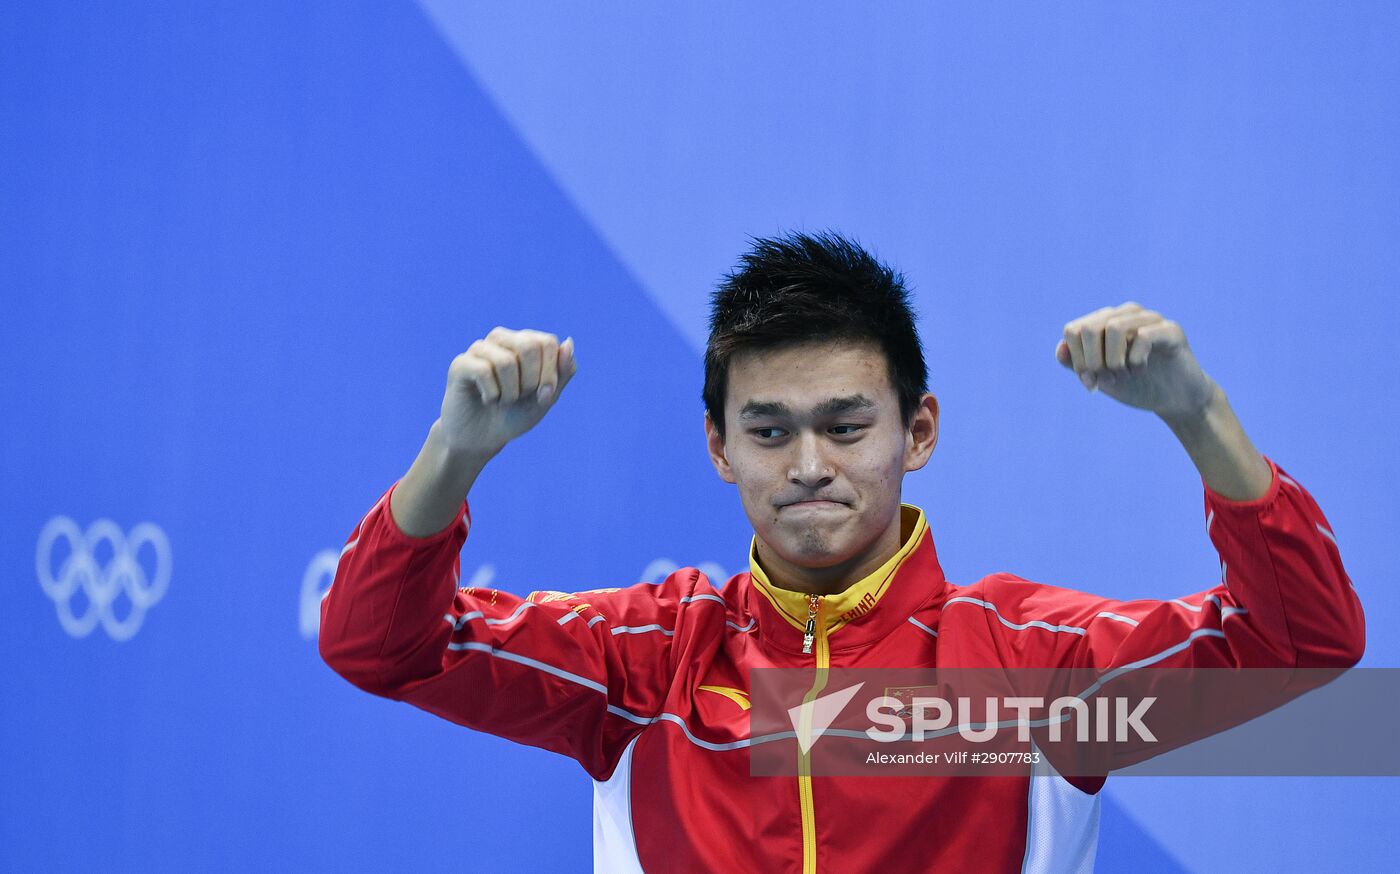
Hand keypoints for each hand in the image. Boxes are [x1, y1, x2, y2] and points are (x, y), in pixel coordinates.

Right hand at [439, 327, 577, 455]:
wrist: (482, 439)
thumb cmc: (515, 415)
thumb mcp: (547, 398)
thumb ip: (562, 372)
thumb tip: (568, 342)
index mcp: (526, 342)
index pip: (547, 342)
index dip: (551, 373)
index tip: (544, 395)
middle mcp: (503, 339)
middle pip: (529, 346)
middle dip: (531, 381)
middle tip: (520, 396)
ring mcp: (480, 349)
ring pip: (507, 362)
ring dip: (510, 392)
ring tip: (502, 400)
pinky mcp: (460, 363)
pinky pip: (484, 372)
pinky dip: (492, 395)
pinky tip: (486, 399)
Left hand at [1055, 303, 1216, 420]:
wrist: (1174, 399)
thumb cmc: (1135, 385)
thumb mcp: (1101, 378)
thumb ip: (1078, 365)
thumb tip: (1060, 349)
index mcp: (1105, 322)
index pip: (1074, 330)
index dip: (1077, 360)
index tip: (1090, 383)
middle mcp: (1125, 314)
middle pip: (1089, 328)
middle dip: (1092, 362)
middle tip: (1107, 380)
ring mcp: (1149, 318)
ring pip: (1114, 328)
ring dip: (1113, 361)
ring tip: (1124, 375)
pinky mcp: (1170, 329)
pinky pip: (1143, 336)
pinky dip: (1135, 360)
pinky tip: (1141, 370)